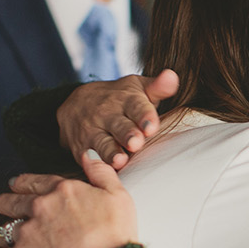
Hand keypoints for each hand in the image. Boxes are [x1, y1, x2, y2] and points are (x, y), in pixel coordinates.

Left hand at [0, 156, 138, 247]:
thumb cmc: (115, 233)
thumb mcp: (117, 195)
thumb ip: (101, 172)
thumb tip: (89, 154)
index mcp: (63, 190)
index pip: (37, 182)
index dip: (23, 182)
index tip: (14, 183)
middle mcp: (41, 207)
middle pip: (15, 203)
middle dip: (3, 202)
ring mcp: (28, 233)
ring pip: (4, 230)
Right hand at [58, 70, 178, 170]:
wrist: (76, 104)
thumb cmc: (118, 99)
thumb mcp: (136, 89)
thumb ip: (157, 87)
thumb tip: (172, 77)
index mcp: (125, 99)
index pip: (136, 106)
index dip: (144, 116)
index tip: (151, 127)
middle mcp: (107, 114)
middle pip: (119, 126)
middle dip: (127, 134)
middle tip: (136, 143)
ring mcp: (92, 131)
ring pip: (102, 143)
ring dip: (110, 152)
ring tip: (119, 161)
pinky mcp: (80, 148)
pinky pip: (87, 157)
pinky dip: (93, 163)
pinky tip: (99, 169)